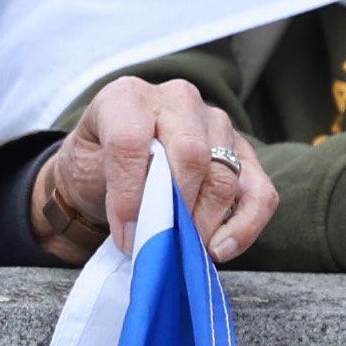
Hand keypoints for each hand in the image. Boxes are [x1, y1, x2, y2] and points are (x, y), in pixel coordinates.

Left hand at [26, 76, 278, 263]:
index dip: (129, 195)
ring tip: (184, 248)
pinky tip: (220, 249)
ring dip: (205, 222)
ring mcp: (216, 123)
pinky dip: (244, 227)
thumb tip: (140, 234)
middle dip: (175, 208)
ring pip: (224, 174)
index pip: (131, 140)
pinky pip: (260, 192)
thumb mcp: (84, 169)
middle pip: (190, 153)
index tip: (127, 235)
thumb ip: (109, 191)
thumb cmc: (96, 164)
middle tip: (161, 244)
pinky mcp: (243, 154)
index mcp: (128, 96)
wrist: (112, 162)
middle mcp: (177, 100)